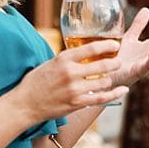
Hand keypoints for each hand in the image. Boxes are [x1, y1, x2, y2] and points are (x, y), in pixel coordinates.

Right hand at [10, 38, 126, 121]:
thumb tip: (83, 56)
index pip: (90, 48)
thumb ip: (67, 60)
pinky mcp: (77, 103)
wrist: (26, 103)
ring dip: (111, 78)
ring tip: (113, 76)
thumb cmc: (36, 81)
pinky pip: (101, 98)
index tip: (115, 43)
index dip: (106, 45)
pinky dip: (114, 94)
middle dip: (114, 62)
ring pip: (103, 82)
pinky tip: (122, 90)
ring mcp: (75, 89)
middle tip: (119, 61)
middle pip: (102, 65)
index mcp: (63, 58)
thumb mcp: (50, 63)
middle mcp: (71, 72)